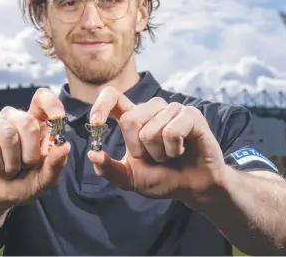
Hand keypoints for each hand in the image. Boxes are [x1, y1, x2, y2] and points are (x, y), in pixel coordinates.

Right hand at [0, 88, 70, 209]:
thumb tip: (65, 146)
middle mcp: (11, 117)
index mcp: (32, 123)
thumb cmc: (17, 185)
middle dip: (30, 152)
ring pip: (8, 134)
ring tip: (8, 170)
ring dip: (12, 161)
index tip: (58, 118)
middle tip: (24, 166)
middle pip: (27, 121)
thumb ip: (55, 164)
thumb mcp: (42, 180)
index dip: (51, 104)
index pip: (41, 98)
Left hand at [87, 87, 226, 201]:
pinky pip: (172, 132)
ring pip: (151, 130)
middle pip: (130, 120)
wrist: (193, 187)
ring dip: (159, 153)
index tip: (95, 124)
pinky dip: (174, 149)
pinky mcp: (191, 115)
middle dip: (138, 148)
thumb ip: (109, 169)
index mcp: (134, 117)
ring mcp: (172, 109)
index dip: (101, 106)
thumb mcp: (130, 178)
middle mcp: (152, 109)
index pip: (113, 97)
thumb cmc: (162, 178)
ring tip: (170, 155)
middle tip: (154, 157)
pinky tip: (182, 150)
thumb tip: (92, 154)